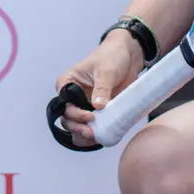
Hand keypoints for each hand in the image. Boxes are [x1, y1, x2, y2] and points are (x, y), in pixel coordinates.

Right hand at [52, 30, 145, 149]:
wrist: (128, 55)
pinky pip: (93, 126)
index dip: (74, 113)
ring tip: (95, 137)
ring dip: (84, 134)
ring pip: (78, 126)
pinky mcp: (99, 112)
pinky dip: (96, 134)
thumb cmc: (111, 56)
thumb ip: (101, 89)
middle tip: (91, 132)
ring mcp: (86, 105)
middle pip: (68, 118)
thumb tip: (98, 106)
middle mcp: (74, 96)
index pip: (64, 103)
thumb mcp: (106, 71)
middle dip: (77, 127)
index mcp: (68, 83)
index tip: (90, 116)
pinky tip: (101, 138)